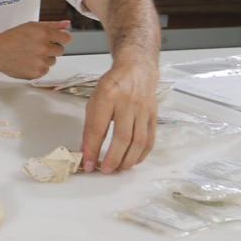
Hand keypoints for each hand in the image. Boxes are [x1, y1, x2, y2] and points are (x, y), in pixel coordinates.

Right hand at [0, 21, 72, 79]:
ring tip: (30, 54)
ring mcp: (41, 62)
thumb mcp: (31, 26)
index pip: (66, 38)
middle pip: (60, 50)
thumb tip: (67, 24)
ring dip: (45, 58)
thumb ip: (52, 25)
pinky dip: (38, 67)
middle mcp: (44, 48)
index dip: (61, 39)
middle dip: (51, 48)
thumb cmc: (12, 38)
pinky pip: (45, 70)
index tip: (55, 40)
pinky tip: (28, 62)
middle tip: (37, 46)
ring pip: (52, 61)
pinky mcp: (37, 73)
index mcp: (44, 34)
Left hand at [80, 59, 158, 173]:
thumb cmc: (112, 85)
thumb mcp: (94, 100)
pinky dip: (142, 154)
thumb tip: (87, 152)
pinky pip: (150, 139)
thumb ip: (90, 126)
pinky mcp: (154, 115)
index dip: (92, 149)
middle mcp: (127, 103)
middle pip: (122, 137)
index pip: (98, 128)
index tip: (87, 164)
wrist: (136, 69)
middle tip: (105, 170)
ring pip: (138, 141)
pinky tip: (133, 161)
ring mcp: (143, 110)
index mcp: (107, 96)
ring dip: (128, 160)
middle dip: (113, 158)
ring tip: (118, 169)